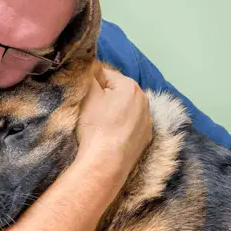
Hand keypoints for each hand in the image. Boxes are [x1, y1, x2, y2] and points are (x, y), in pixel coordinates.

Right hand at [76, 68, 153, 194]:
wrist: (106, 163)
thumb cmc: (96, 127)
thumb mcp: (87, 94)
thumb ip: (88, 75)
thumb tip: (88, 67)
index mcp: (130, 86)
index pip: (104, 74)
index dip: (90, 84)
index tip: (83, 96)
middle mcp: (144, 100)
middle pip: (117, 91)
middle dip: (104, 97)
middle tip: (90, 111)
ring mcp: (147, 121)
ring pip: (125, 108)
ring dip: (113, 111)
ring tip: (99, 124)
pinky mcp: (145, 138)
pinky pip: (130, 125)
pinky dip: (121, 127)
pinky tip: (110, 135)